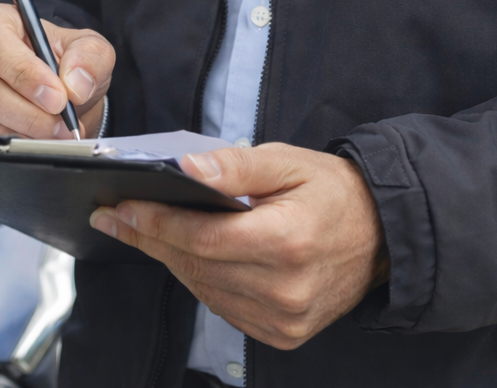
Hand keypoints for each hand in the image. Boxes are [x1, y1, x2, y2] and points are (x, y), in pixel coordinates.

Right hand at [0, 2, 113, 138]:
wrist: (55, 91)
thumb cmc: (60, 61)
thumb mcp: (86, 48)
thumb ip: (89, 56)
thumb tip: (75, 82)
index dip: (24, 74)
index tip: (57, 97)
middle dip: (28, 113)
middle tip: (62, 124)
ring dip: (24, 134)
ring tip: (55, 133)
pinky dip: (10, 146)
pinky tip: (32, 139)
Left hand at [89, 142, 387, 348]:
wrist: (381, 236)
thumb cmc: (332, 191)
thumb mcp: (288, 162)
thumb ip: (236, 166)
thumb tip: (188, 169)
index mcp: (287, 240)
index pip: (204, 237)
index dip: (157, 222)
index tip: (121, 207)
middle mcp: (285, 288)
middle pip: (197, 264)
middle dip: (150, 238)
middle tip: (115, 215)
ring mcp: (283, 318)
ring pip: (204, 289)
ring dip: (170, 259)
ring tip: (142, 230)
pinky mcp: (282, 334)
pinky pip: (223, 307)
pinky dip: (200, 279)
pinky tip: (185, 255)